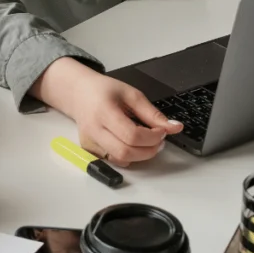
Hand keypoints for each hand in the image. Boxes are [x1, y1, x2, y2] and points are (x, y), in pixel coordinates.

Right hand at [31, 58, 182, 165]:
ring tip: (147, 143)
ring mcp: (90, 142)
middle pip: (125, 152)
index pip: (131, 135)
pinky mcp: (89, 150)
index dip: (152, 137)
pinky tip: (132, 145)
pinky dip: (127, 157)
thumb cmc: (104, 91)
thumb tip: (173, 127)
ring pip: (119, 160)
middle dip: (148, 150)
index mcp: (104, 111)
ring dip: (140, 156)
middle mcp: (94, 129)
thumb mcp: (131, 94)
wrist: (80, 93)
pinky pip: (113, 160)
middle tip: (158, 140)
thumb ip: (152, 113)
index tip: (162, 131)